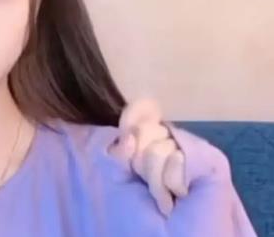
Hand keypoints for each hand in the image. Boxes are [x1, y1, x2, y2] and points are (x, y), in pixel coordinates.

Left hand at [109, 97, 187, 215]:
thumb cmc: (142, 218)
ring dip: (155, 177)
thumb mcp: (119, 180)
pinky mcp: (211, 159)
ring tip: (167, 198)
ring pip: (160, 142)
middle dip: (139, 161)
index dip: (134, 114)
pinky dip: (172, 179)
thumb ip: (118, 153)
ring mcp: (192, 148)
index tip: (127, 134)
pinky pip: (178, 154)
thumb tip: (128, 133)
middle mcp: (173, 142)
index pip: (143, 113)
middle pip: (146, 128)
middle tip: (149, 188)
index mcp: (151, 143)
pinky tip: (180, 194)